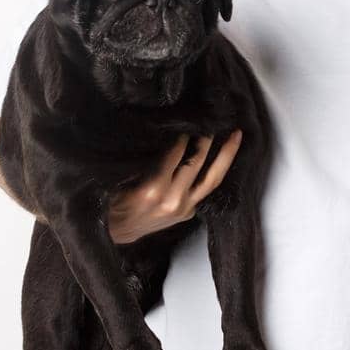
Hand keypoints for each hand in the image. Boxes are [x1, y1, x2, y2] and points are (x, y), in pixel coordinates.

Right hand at [107, 130, 242, 244]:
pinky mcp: (188, 214)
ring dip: (226, 155)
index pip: (176, 152)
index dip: (183, 133)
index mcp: (153, 188)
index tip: (188, 116)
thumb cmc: (113, 201)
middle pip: (197, 161)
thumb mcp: (121, 176)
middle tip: (214, 117)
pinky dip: (215, 171)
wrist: (115, 234)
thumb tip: (161, 131)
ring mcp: (183, 208)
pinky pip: (206, 189)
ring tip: (237, 134)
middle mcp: (173, 199)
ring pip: (212, 178)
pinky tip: (223, 156)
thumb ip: (142, 157)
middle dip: (207, 137)